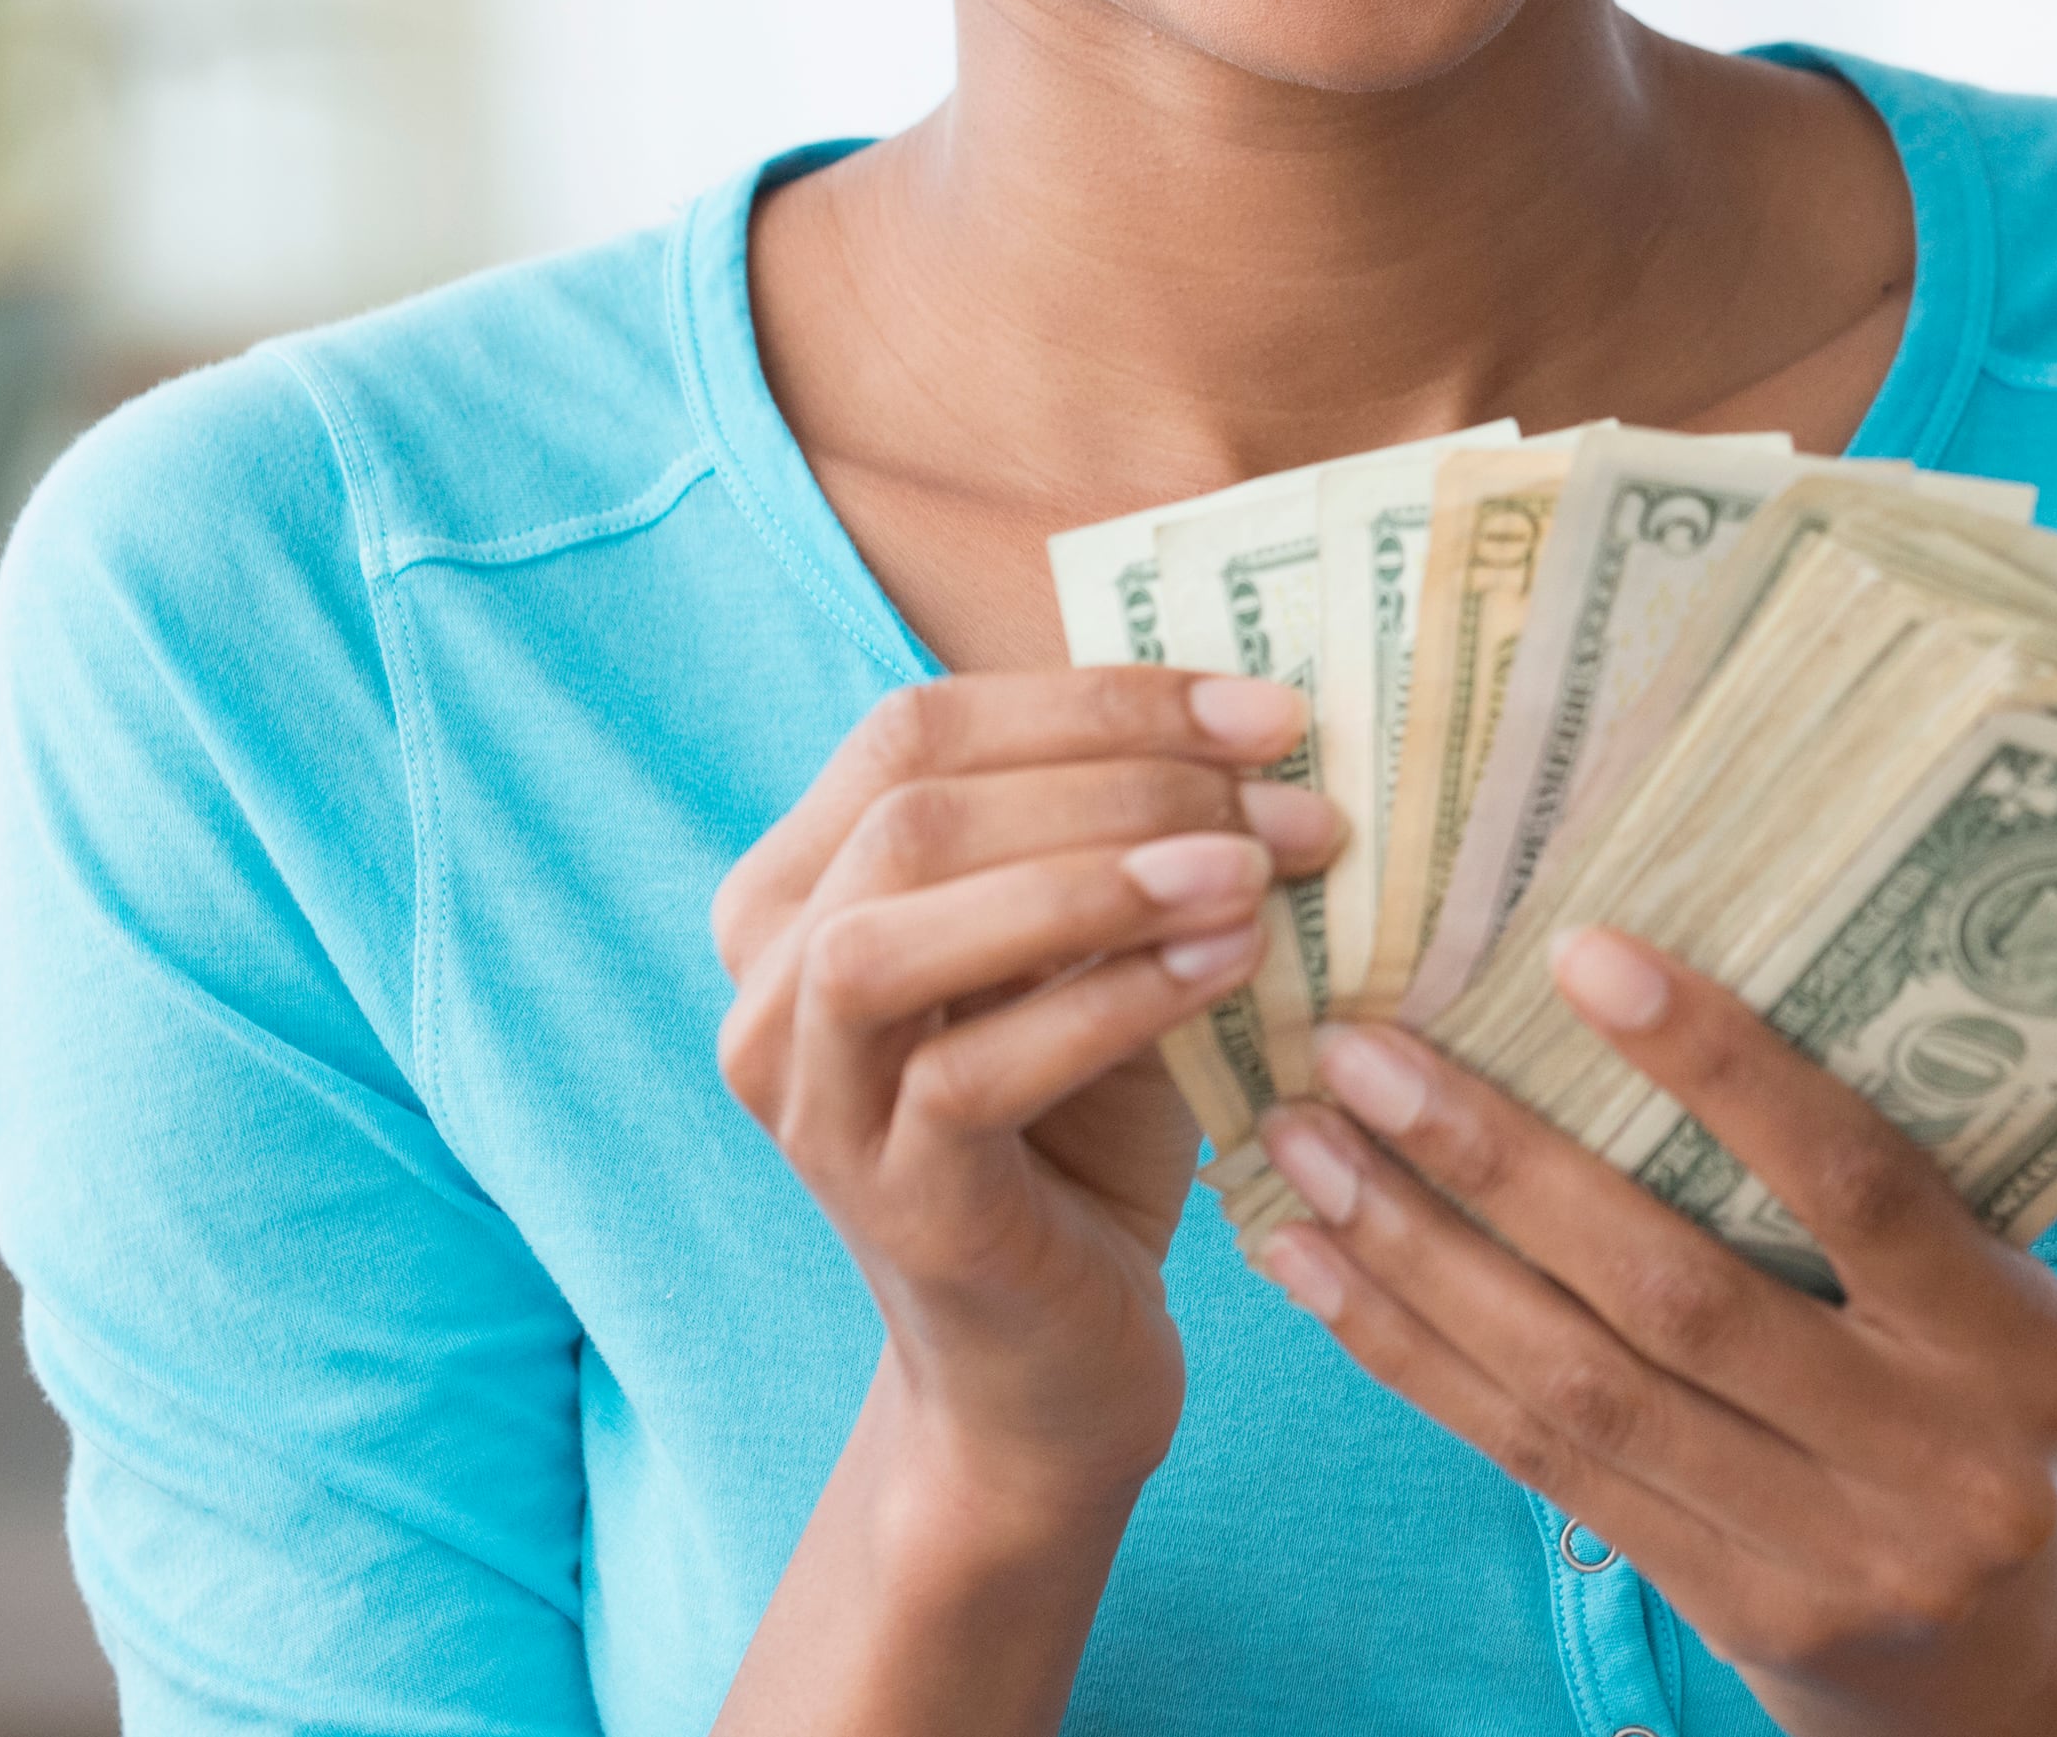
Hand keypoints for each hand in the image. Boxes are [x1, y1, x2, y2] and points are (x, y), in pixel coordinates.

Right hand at [712, 667, 1331, 1538]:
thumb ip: (1121, 829)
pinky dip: (1107, 1002)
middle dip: (1117, 779)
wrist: (1058, 1358)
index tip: (1270, 710)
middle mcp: (767, 988)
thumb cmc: (1087, 1122)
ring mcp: (811, 1102)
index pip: (916, 729)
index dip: (1096, 699)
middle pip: (911, 813)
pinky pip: (968, 1075)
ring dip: (1090, 880)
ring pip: (894, 933)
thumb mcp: (1096, 947)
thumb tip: (1259, 706)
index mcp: (800, 889)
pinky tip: (1227, 966)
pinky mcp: (886, 1202)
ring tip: (1251, 870)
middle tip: (1289, 798)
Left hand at [1236, 936, 2056, 1736]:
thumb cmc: (1974, 1405)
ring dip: (1421, 1260)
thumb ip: (1874, 1188)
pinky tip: (1328, 1275)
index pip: (1857, 1182)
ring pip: (1583, 1391)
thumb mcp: (1984, 1293)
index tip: (1582, 953)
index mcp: (2013, 1339)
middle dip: (1502, 1162)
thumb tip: (1660, 993)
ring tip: (1308, 1151)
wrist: (2005, 1655)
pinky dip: (1422, 1361)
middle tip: (1364, 1050)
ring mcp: (1830, 1556)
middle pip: (1676, 1296)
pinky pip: (1546, 1469)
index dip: (1722, 1069)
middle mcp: (1933, 1458)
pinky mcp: (1732, 1613)